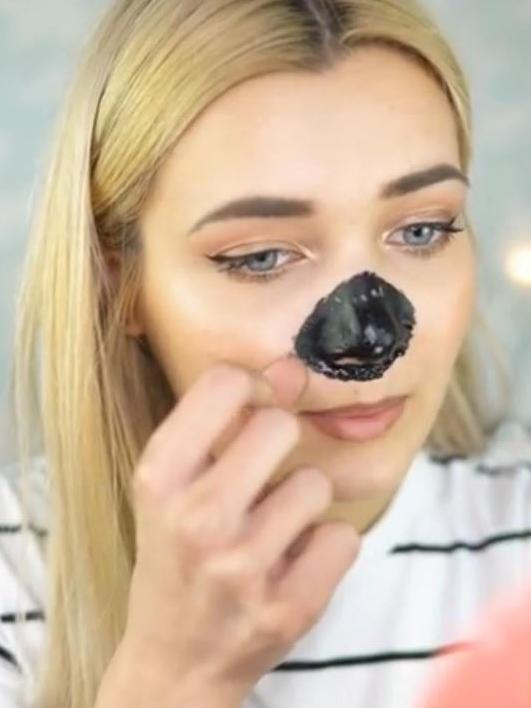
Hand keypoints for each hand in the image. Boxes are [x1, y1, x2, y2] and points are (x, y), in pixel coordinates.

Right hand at [96, 360, 359, 707]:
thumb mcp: (172, 488)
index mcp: (159, 479)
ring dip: (302, 503)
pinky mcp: (287, 609)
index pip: (223, 385)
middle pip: (279, 427)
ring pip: (316, 484)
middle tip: (261, 478)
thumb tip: (291, 368)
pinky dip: (326, 547)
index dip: (254, 385)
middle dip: (279, 444)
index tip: (259, 403)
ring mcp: (243, 568)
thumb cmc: (175, 559)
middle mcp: (197, 520)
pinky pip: (343, 537)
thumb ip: (222, 424)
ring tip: (272, 530)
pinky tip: (294, 563)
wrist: (175, 662)